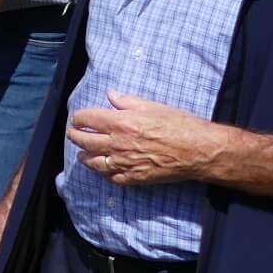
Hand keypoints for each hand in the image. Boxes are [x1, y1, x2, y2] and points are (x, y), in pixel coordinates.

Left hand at [68, 92, 231, 186]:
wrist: (199, 151)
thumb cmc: (180, 125)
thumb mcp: (153, 106)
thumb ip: (127, 101)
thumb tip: (110, 94)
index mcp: (120, 122)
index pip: (87, 119)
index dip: (79, 117)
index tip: (78, 118)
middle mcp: (118, 143)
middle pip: (85, 141)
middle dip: (75, 136)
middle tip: (73, 133)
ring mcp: (125, 163)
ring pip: (94, 162)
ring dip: (85, 156)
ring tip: (82, 153)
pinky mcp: (135, 178)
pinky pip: (112, 177)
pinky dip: (104, 173)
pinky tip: (103, 169)